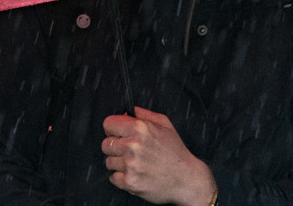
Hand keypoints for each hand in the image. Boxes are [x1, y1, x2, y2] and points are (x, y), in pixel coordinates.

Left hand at [101, 106, 216, 204]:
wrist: (187, 180)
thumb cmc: (176, 152)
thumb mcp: (165, 125)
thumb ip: (144, 114)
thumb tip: (129, 110)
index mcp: (140, 128)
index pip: (108, 123)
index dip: (113, 129)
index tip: (118, 134)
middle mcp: (133, 145)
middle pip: (105, 144)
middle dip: (115, 147)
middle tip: (128, 151)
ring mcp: (131, 165)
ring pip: (108, 162)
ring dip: (119, 163)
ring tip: (135, 164)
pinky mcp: (130, 182)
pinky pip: (113, 178)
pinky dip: (121, 177)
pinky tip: (135, 174)